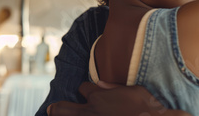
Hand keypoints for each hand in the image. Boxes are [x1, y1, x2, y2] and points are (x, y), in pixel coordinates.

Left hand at [47, 82, 190, 115]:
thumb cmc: (147, 107)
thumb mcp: (133, 90)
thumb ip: (114, 87)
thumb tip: (101, 84)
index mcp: (99, 97)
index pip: (83, 88)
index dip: (86, 90)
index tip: (89, 92)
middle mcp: (91, 112)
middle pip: (63, 109)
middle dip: (56, 109)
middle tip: (51, 109)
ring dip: (64, 115)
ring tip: (54, 114)